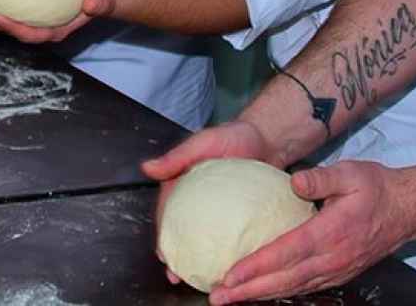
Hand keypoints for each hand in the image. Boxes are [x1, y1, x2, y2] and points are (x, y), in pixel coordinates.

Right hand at [142, 119, 279, 284]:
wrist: (268, 139)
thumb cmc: (233, 136)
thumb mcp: (203, 143)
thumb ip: (177, 156)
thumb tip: (147, 167)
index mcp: (181, 186)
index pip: (166, 215)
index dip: (163, 238)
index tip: (164, 258)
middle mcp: (197, 202)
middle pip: (183, 233)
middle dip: (178, 258)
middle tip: (179, 277)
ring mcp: (218, 211)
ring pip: (205, 239)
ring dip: (200, 260)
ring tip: (203, 279)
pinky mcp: (238, 216)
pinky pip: (230, 237)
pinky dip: (227, 252)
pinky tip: (231, 265)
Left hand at [208, 160, 413, 303]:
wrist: (407, 210)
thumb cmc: (376, 188)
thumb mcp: (351, 172)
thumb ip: (322, 178)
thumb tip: (295, 180)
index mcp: (332, 232)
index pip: (287, 253)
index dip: (257, 266)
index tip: (230, 273)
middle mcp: (332, 258)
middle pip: (284, 280)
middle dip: (249, 291)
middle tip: (218, 296)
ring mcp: (336, 271)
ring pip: (292, 288)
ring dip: (260, 296)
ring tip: (231, 298)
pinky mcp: (337, 274)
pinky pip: (303, 287)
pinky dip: (280, 292)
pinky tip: (260, 293)